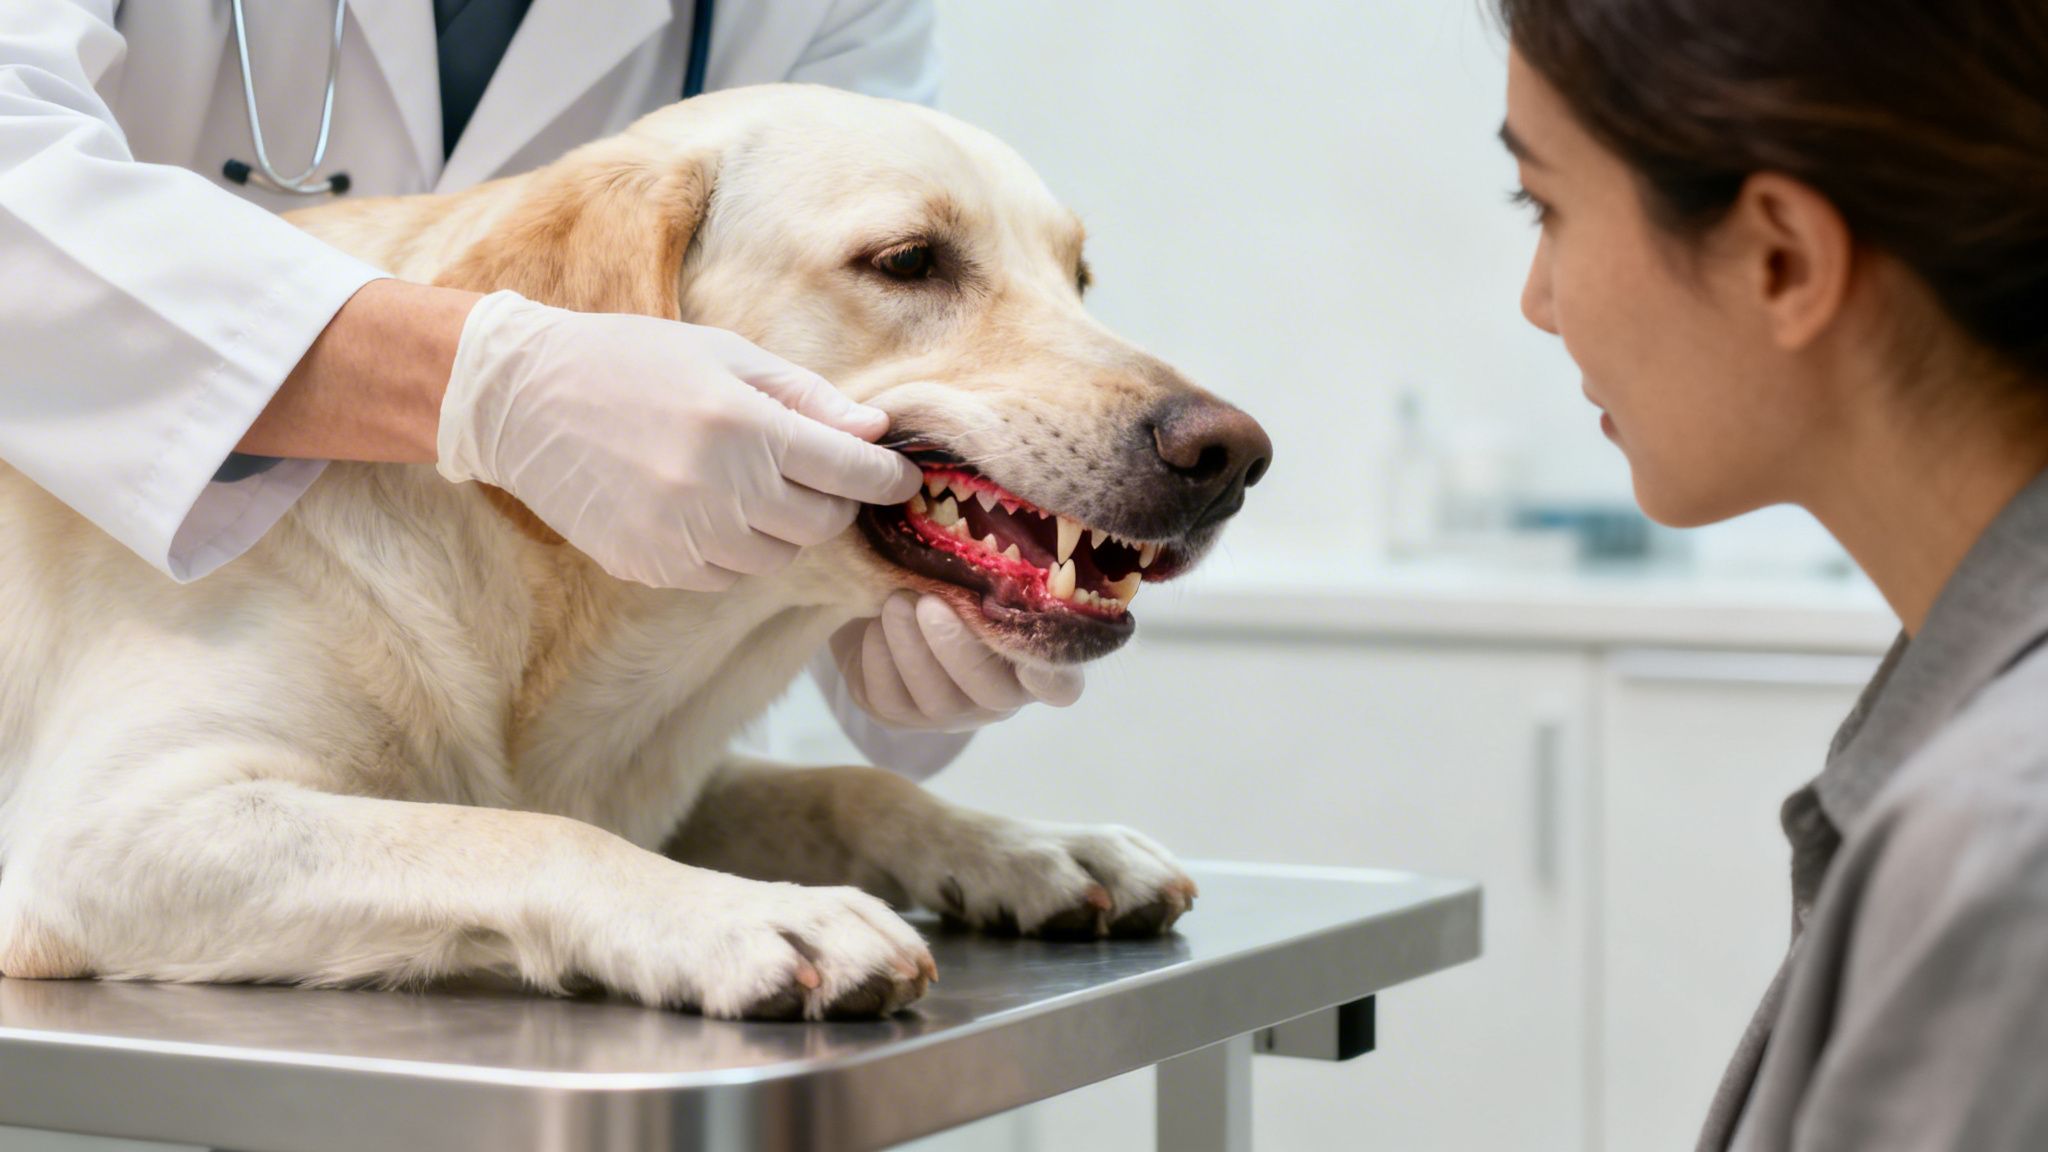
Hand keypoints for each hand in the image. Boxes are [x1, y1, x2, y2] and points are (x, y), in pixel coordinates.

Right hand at [437, 291, 920, 588]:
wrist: (524, 398)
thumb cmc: (633, 361)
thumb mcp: (726, 356)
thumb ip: (807, 398)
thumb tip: (876, 434)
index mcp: (743, 428)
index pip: (850, 472)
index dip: (886, 478)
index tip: (901, 477)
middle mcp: (717, 490)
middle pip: (821, 524)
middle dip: (833, 500)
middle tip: (818, 472)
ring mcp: (680, 536)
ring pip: (776, 557)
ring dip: (781, 528)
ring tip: (750, 484)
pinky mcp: (650, 566)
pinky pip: (724, 574)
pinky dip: (732, 548)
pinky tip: (704, 506)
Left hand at [830, 593, 1084, 731]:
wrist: (874, 597)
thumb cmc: (941, 573)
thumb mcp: (967, 569)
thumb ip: (989, 571)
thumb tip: (986, 541)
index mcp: (1028, 657)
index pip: (1059, 687)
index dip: (1051, 679)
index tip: (1032, 653)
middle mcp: (997, 695)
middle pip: (992, 694)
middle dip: (958, 648)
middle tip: (928, 601)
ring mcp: (950, 712)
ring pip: (938, 701)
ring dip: (913, 648)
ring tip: (895, 602)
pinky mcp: (900, 716)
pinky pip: (891, 701)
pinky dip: (880, 660)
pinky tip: (874, 627)